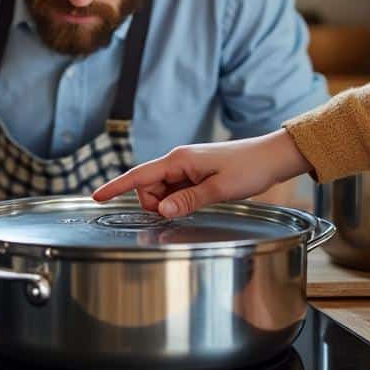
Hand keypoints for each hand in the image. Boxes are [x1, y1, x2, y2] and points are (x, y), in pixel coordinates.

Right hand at [91, 129, 310, 216]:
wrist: (272, 158)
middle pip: (148, 189)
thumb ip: (188, 200)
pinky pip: (177, 192)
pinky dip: (180, 201)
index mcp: (179, 160)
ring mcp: (186, 169)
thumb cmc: (249, 168)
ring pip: (162, 193)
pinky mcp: (195, 175)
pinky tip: (199, 201)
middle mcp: (178, 162)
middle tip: (183, 210)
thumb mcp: (220, 189)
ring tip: (199, 203)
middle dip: (156, 204)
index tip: (96, 197)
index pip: (139, 176)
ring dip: (171, 204)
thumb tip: (161, 210)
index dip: (116, 187)